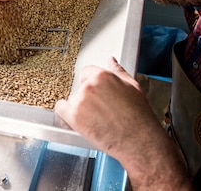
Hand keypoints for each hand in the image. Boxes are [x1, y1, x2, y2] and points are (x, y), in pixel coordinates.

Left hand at [55, 57, 190, 189]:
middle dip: (88, 97)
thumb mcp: (133, 86)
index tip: (96, 94)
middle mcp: (89, 86)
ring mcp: (80, 101)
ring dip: (80, 107)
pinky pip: (61, 110)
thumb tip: (111, 61)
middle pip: (80, 87)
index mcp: (102, 76)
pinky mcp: (74, 117)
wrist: (138, 140)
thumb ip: (118, 71)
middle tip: (100, 109)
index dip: (91, 83)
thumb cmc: (138, 115)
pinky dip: (66, 114)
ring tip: (96, 118)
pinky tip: (76, 119)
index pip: (86, 73)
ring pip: (73, 100)